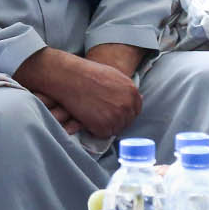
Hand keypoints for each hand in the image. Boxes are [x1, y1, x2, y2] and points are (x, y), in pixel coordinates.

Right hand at [14, 47, 142, 138]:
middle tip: (101, 114)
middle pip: (126, 121)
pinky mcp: (104, 127)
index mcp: (132, 93)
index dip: (124, 112)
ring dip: (105, 125)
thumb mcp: (115, 76)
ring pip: (115, 129)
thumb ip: (126, 89)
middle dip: (116, 120)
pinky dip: (95, 130)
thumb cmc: (89, 74)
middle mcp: (127, 106)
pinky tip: (88, 119)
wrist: (71, 78)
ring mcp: (116, 117)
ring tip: (93, 115)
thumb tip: (137, 98)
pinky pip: (103, 134)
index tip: (113, 111)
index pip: (135, 110)